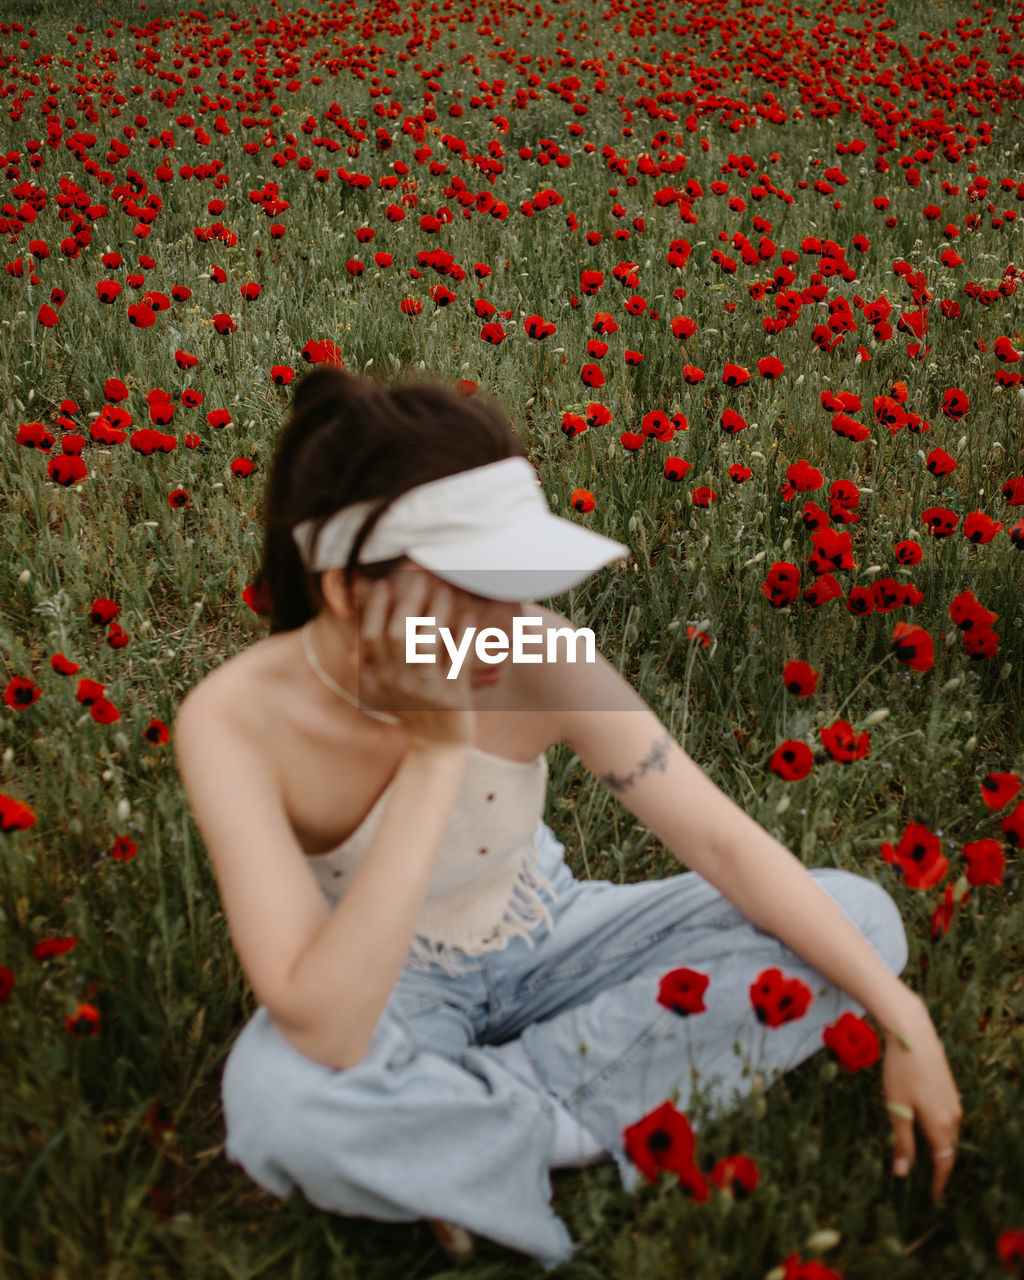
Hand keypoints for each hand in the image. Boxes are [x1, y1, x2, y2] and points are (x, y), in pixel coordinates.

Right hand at [357, 569, 479, 751]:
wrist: (436, 749)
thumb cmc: (412, 711)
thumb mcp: (383, 691)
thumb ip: (369, 667)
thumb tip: (352, 644)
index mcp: (377, 680)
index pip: (369, 637)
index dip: (375, 607)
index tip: (385, 583)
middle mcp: (397, 685)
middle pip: (396, 636)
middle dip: (407, 602)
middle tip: (419, 577)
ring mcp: (424, 691)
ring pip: (425, 646)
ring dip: (435, 614)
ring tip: (444, 591)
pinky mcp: (452, 698)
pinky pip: (457, 661)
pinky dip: (463, 637)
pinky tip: (468, 618)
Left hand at [881, 991, 962, 1202]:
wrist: (913, 1033)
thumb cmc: (901, 1071)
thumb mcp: (897, 1108)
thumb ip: (902, 1142)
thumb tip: (902, 1173)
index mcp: (940, 1125)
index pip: (943, 1163)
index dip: (938, 1183)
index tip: (932, 1198)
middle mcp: (953, 1116)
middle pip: (948, 1150)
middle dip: (940, 1167)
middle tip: (929, 1183)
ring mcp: (954, 1101)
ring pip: (949, 1134)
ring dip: (940, 1148)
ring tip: (928, 1159)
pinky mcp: (950, 1089)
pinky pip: (948, 1119)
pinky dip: (941, 1131)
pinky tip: (929, 1128)